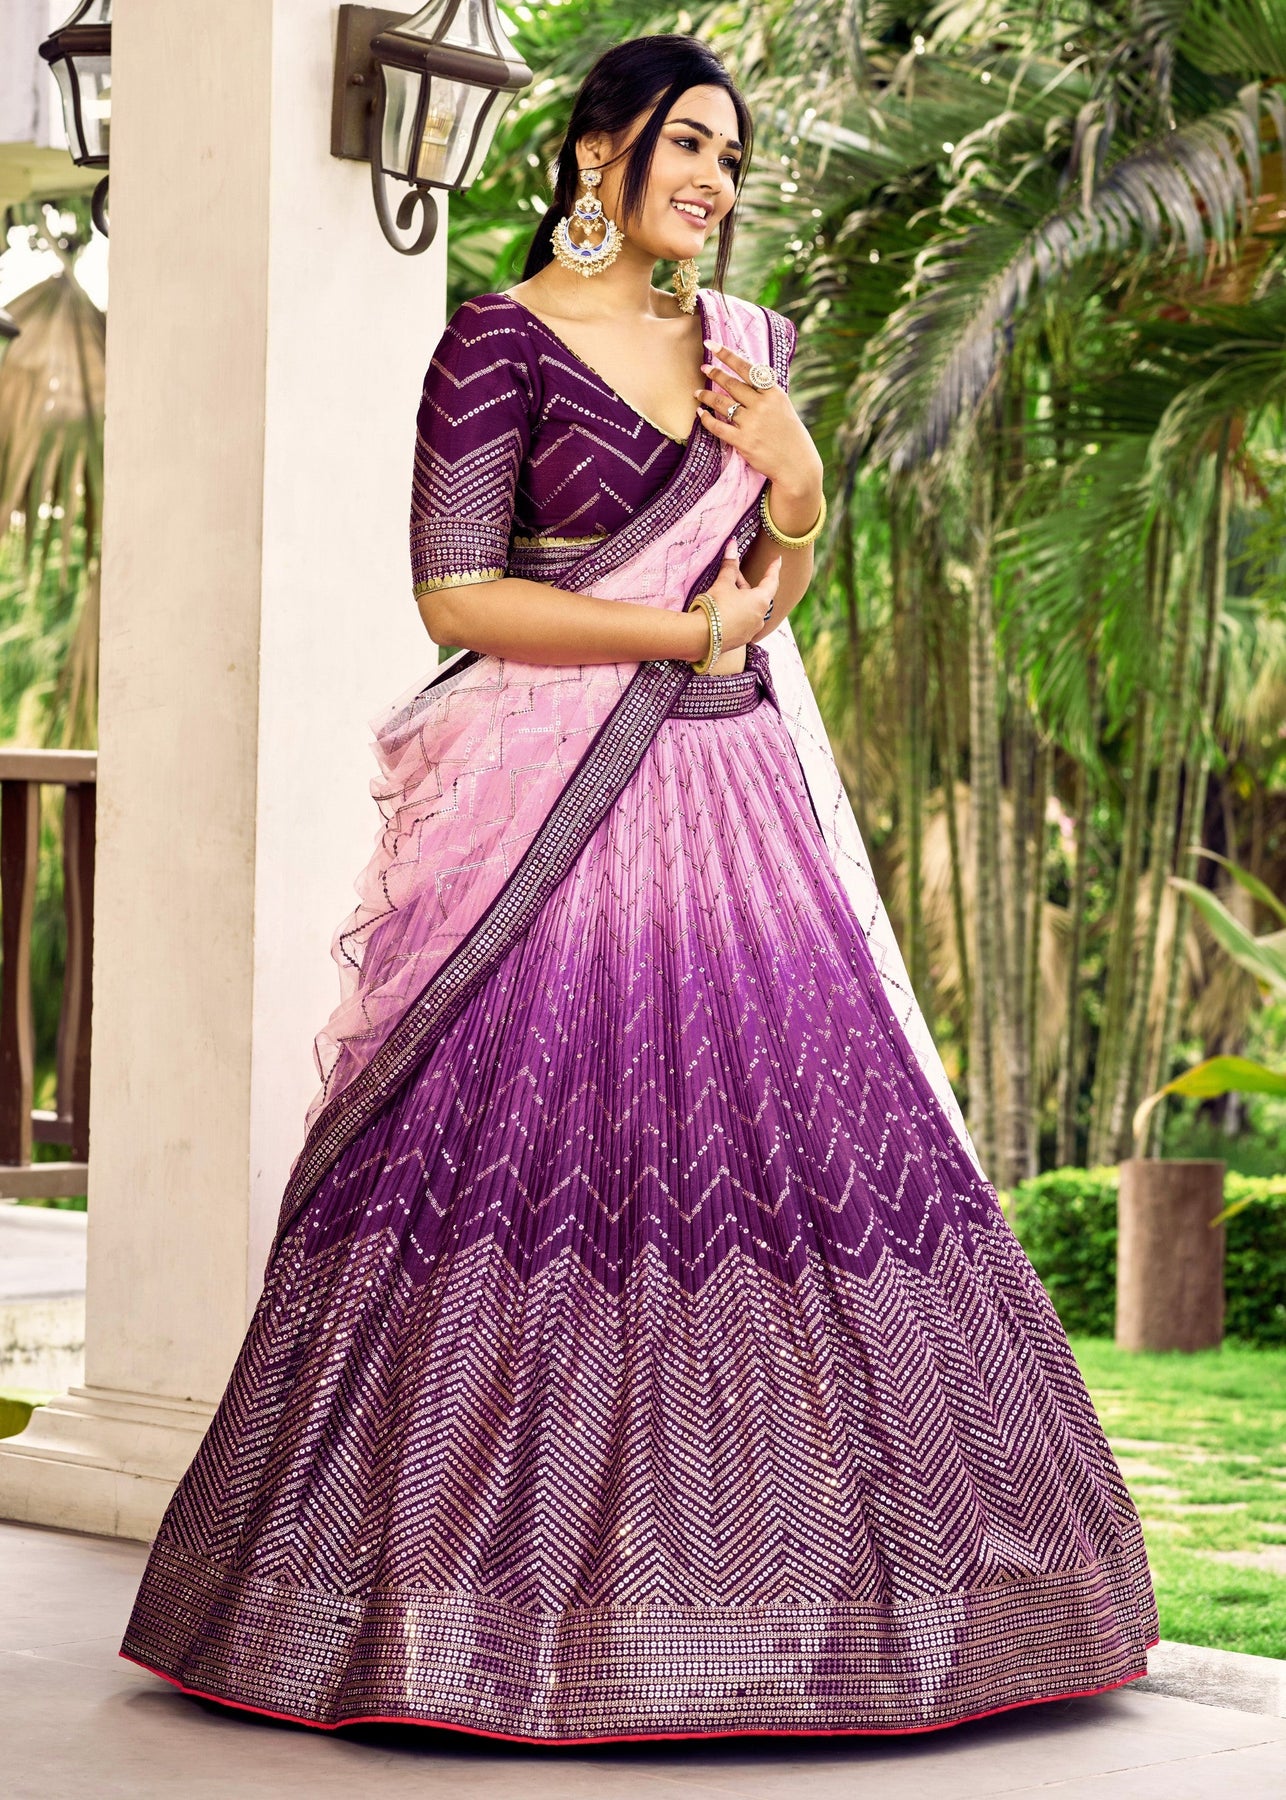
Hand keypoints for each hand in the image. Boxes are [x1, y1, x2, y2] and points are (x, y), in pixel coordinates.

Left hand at [694, 343, 823, 502]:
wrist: (796, 465)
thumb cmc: (789, 435)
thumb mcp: (783, 407)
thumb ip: (766, 393)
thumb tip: (745, 379)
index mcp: (773, 393)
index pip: (747, 368)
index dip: (727, 355)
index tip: (712, 345)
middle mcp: (762, 405)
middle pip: (732, 384)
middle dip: (714, 374)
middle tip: (703, 368)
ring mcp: (752, 423)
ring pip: (722, 403)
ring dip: (706, 396)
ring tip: (697, 393)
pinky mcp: (743, 441)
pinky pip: (718, 427)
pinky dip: (706, 419)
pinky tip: (701, 413)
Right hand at [702, 538, 780, 652]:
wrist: (701, 637)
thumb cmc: (715, 607)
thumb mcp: (723, 583)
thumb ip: (729, 565)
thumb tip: (732, 544)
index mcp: (760, 601)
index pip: (771, 581)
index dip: (773, 568)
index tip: (777, 560)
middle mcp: (760, 617)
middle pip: (757, 595)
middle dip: (745, 584)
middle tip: (732, 575)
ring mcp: (751, 631)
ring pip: (750, 609)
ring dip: (741, 600)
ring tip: (725, 592)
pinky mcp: (741, 640)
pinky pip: (743, 622)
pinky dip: (737, 613)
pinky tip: (723, 610)